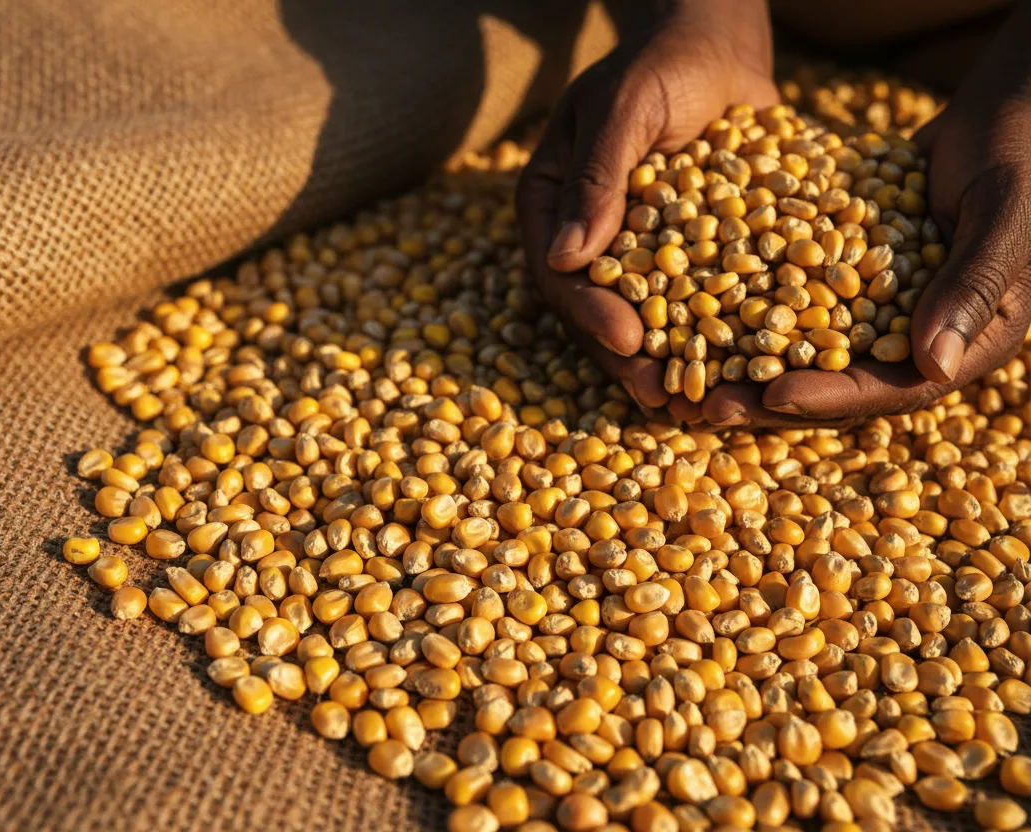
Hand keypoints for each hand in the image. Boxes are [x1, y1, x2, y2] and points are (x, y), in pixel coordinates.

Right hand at [517, 0, 777, 417]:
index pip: (557, 270)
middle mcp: (584, 235)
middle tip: (663, 399)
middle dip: (627, 357)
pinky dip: (711, 337)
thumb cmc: (664, 61)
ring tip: (697, 404)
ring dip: (668, 363)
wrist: (717, 46)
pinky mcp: (682, 255)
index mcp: (549, 202)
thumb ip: (599, 174)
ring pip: (641, 317)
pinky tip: (740, 369)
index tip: (630, 343)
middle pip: (594, 309)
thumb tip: (567, 256)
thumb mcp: (628, 106)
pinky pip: (690, 302)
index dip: (589, 313)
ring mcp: (632, 250)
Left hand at [728, 3, 1030, 422]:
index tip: (770, 398)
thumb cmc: (1021, 156)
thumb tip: (933, 367)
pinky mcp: (846, 275)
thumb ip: (972, 286)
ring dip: (746, 364)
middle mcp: (918, 337)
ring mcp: (880, 308)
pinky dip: (748, 306)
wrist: (1006, 112)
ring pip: (805, 348)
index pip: (893, 388)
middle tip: (699, 407)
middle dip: (768, 398)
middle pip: (836, 382)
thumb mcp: (1004, 216)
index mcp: (969, 342)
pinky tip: (691, 308)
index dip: (831, 398)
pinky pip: (792, 298)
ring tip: (682, 378)